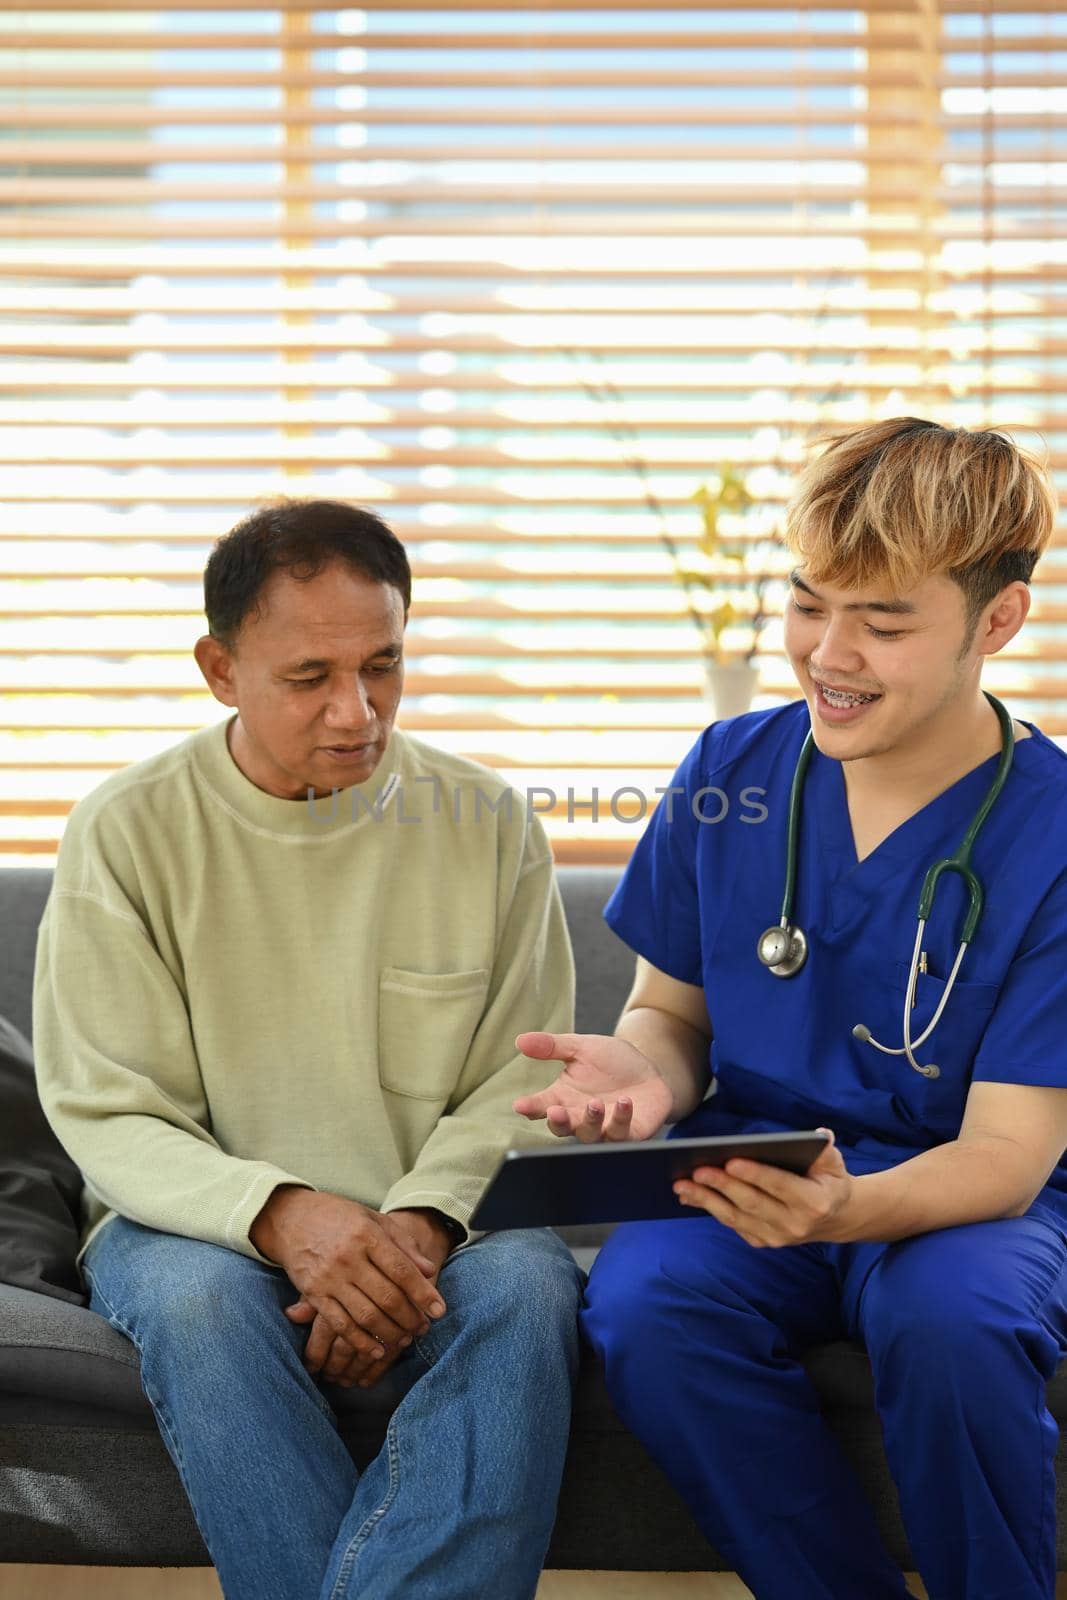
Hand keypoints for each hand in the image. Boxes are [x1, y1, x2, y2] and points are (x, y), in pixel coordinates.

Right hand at [251, 1189, 446, 1379]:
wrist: (291, 1218)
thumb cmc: (340, 1217)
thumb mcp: (374, 1219)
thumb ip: (403, 1244)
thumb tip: (429, 1270)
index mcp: (367, 1235)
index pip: (401, 1270)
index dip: (423, 1293)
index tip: (439, 1310)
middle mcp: (348, 1258)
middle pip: (387, 1297)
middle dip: (410, 1318)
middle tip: (424, 1328)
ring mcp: (329, 1278)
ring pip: (365, 1315)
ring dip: (389, 1333)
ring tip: (405, 1339)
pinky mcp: (313, 1294)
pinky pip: (340, 1325)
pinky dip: (360, 1342)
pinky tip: (376, 1351)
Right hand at [513, 1031, 674, 1141]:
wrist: (650, 1071)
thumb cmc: (612, 1062)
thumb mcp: (582, 1047)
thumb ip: (552, 1046)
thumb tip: (520, 1040)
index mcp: (564, 1097)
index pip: (542, 1106)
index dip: (530, 1107)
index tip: (520, 1104)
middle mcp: (580, 1117)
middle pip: (562, 1127)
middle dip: (559, 1121)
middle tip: (555, 1111)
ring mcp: (603, 1128)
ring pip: (590, 1134)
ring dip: (590, 1120)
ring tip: (594, 1103)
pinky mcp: (628, 1134)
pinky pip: (621, 1134)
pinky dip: (621, 1120)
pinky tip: (624, 1102)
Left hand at [673, 1129, 852, 1246]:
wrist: (833, 1218)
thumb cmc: (828, 1181)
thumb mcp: (834, 1163)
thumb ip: (826, 1149)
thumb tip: (819, 1133)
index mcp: (813, 1203)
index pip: (780, 1186)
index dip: (755, 1174)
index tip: (731, 1161)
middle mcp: (793, 1225)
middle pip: (751, 1203)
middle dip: (722, 1185)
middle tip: (697, 1169)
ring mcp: (776, 1237)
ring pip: (735, 1217)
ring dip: (706, 1200)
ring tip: (682, 1184)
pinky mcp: (761, 1241)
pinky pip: (731, 1223)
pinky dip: (709, 1208)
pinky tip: (690, 1195)